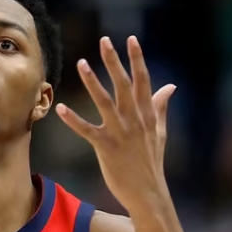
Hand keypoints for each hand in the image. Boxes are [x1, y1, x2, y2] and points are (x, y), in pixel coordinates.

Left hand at [56, 36, 175, 211]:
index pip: (143, 81)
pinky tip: (61, 108)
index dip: (137, 59)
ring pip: (104, 102)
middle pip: (123, 85)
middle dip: (114, 61)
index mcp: (148, 115)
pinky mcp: (106, 147)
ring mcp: (120, 133)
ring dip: (92, 82)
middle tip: (104, 41)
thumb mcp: (160, 132)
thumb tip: (170, 86)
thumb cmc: (151, 162)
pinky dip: (73, 120)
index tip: (131, 40)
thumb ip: (161, 107)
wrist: (148, 192)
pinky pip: (87, 130)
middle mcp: (135, 120)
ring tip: (81, 64)